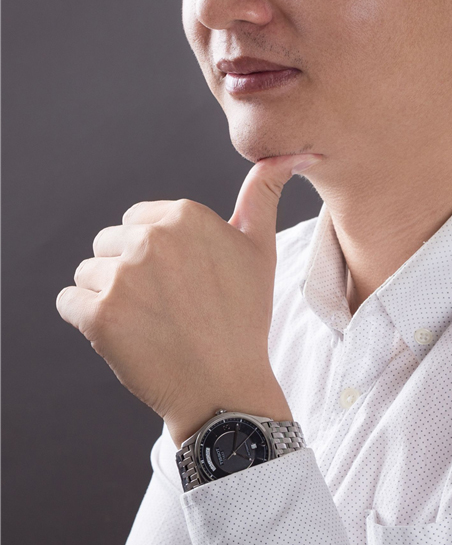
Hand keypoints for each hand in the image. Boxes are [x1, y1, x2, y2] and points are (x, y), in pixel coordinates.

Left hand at [56, 153, 321, 445]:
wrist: (226, 388)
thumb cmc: (244, 318)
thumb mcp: (261, 248)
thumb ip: (263, 194)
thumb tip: (291, 155)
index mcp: (186, 215)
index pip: (136, 220)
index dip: (153, 255)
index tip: (179, 283)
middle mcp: (152, 238)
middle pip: (108, 243)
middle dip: (127, 272)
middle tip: (165, 307)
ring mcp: (123, 276)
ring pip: (87, 272)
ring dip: (106, 297)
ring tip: (147, 323)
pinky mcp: (98, 314)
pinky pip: (67, 302)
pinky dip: (86, 321)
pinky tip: (123, 336)